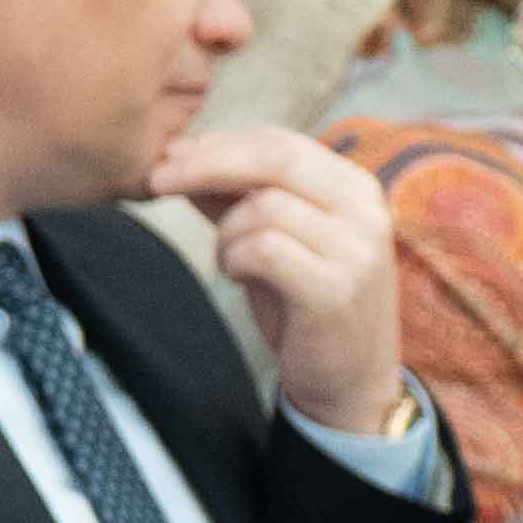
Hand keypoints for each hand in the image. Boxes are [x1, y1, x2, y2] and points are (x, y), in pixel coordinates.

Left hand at [147, 125, 414, 435]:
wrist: (348, 381)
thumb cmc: (305, 305)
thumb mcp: (272, 240)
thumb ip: (236, 199)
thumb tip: (181, 158)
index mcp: (353, 186)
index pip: (280, 141)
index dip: (220, 143)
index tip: (172, 154)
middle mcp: (364, 209)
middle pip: (274, 159)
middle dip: (206, 164)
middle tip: (158, 179)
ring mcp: (355, 248)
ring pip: (263, 207)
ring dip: (225, 233)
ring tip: (230, 261)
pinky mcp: (335, 289)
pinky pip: (262, 249)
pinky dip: (234, 258)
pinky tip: (238, 276)